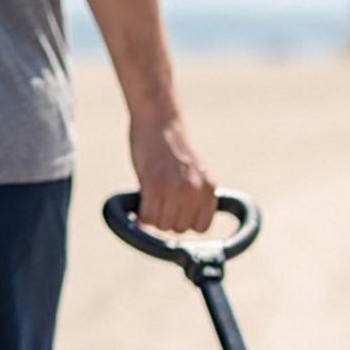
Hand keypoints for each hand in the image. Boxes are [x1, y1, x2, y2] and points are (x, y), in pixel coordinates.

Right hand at [130, 113, 215, 231]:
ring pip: (162, 225)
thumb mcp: (194, 174)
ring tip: (150, 198)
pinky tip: (139, 202)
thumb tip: (179, 227)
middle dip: (167, 218)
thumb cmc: (172, 148)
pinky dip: (141, 214)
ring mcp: (175, 190)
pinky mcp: (154, 185)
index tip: (175, 212)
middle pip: (179, 228)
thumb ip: (193, 198)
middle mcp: (196, 192)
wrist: (158, 120)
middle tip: (158, 201)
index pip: (201, 228)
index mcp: (209, 190)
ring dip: (153, 217)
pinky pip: (147, 216)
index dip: (185, 222)